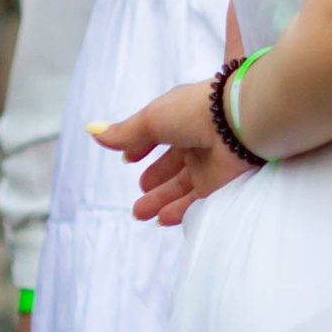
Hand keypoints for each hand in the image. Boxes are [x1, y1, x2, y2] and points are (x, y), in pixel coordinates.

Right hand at [89, 80, 255, 226]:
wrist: (239, 121)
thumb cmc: (193, 111)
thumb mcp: (151, 119)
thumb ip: (125, 132)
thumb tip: (92, 130)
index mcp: (181, 118)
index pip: (160, 134)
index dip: (143, 146)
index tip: (129, 160)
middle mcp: (196, 140)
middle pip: (172, 164)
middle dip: (155, 179)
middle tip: (141, 192)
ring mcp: (210, 161)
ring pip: (182, 185)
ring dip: (161, 200)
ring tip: (139, 214)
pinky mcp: (221, 182)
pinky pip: (198, 200)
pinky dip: (179, 211)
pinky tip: (162, 220)